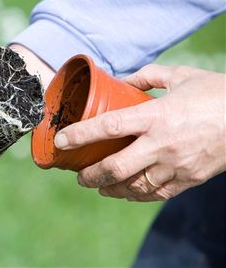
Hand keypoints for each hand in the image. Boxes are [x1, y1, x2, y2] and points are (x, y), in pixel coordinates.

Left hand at [54, 64, 225, 200]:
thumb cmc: (216, 93)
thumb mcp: (180, 75)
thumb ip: (147, 76)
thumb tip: (122, 81)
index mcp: (157, 115)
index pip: (108, 127)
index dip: (80, 135)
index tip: (61, 141)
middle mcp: (162, 143)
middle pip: (116, 167)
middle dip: (91, 175)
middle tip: (79, 176)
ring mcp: (176, 165)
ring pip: (134, 186)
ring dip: (111, 189)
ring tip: (98, 186)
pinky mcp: (189, 179)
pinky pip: (156, 194)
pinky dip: (137, 195)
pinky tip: (126, 192)